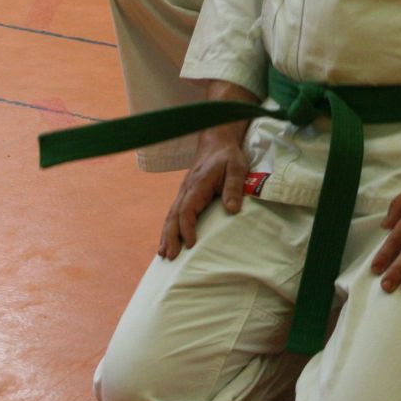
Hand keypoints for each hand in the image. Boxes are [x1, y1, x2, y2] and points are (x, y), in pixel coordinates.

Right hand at [158, 123, 251, 257]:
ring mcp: (184, 193)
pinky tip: (167, 242)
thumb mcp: (237, 168)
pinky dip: (169, 229)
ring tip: (163, 255)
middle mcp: (186, 190)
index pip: (187, 209)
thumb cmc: (228, 156)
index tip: (190, 244)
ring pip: (171, 216)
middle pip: (173, 216)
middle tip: (169, 256)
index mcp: (197, 184)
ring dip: (166, 235)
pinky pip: (174, 214)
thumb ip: (234, 187)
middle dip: (170, 237)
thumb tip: (231, 210)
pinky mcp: (186, 196)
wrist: (217, 143)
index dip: (187, 228)